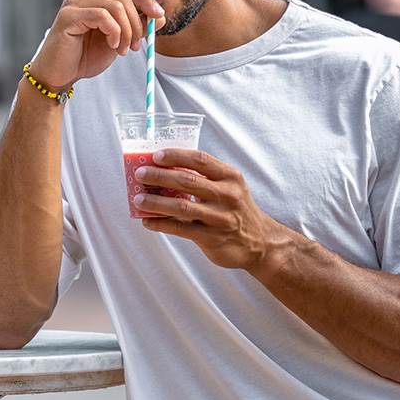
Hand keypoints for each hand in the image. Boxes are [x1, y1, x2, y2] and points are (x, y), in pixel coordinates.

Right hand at [31, 0, 164, 89]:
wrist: (61, 75)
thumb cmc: (85, 56)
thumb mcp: (119, 39)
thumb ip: (137, 25)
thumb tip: (161, 14)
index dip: (146, 1)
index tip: (159, 17)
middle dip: (137, 22)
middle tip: (137, 45)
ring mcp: (73, 1)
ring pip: (116, 6)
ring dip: (127, 31)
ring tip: (123, 50)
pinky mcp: (68, 14)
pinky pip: (102, 16)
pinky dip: (114, 32)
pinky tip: (112, 46)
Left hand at [132, 148, 284, 273]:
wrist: (261, 243)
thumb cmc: (237, 209)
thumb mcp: (231, 187)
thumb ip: (206, 178)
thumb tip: (165, 170)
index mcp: (230, 177)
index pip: (200, 160)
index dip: (176, 156)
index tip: (155, 155)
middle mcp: (227, 195)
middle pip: (187, 180)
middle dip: (159, 176)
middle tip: (140, 174)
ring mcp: (220, 217)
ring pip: (181, 206)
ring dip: (156, 202)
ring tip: (138, 199)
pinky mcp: (212, 238)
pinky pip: (181, 229)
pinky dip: (161, 223)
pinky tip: (147, 221)